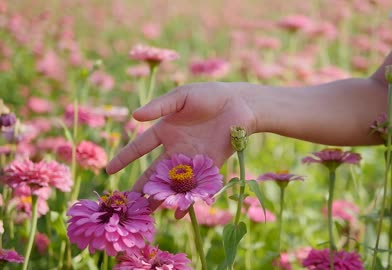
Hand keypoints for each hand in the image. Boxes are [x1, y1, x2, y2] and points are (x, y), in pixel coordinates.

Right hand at [106, 82, 255, 214]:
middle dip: (141, 187)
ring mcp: (192, 160)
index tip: (109, 171)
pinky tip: (179, 213)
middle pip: (154, 172)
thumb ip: (160, 106)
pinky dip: (189, 199)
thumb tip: (134, 116)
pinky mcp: (210, 167)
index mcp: (165, 131)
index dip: (125, 158)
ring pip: (173, 182)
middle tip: (127, 204)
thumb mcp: (182, 96)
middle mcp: (176, 149)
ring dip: (162, 197)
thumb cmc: (209, 95)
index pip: (140, 147)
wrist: (241, 104)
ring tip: (149, 215)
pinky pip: (196, 185)